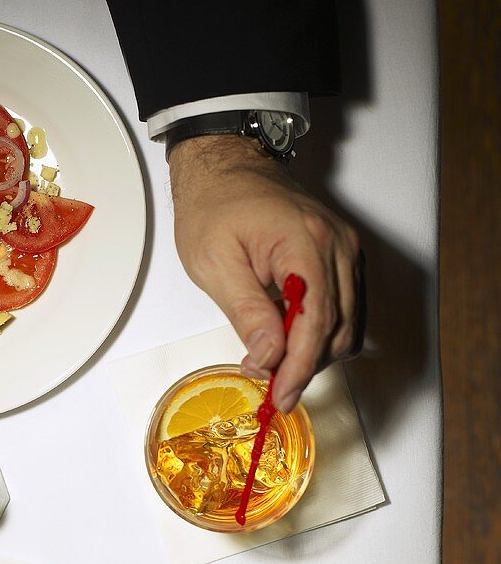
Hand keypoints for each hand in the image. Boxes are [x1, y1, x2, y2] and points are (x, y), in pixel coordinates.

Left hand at [170, 135, 360, 411]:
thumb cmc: (214, 206)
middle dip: (306, 367)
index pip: (315, 322)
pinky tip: (291, 343)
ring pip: (349, 325)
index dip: (299, 367)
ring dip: (316, 354)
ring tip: (275, 365)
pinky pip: (346, 309)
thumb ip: (246, 311)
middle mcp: (335, 245)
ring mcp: (344, 249)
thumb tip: (269, 356)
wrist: (226, 167)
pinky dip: (323, 334)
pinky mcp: (342, 256)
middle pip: (338, 329)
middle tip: (270, 388)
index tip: (281, 396)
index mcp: (303, 243)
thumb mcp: (214, 263)